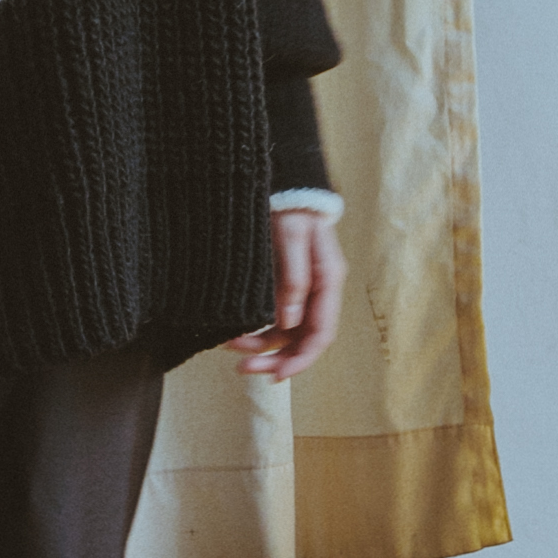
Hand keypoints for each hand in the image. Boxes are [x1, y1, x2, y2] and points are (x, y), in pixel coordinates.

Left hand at [232, 209, 345, 380]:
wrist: (284, 181)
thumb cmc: (289, 205)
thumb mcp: (289, 236)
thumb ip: (292, 278)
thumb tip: (288, 322)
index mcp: (328, 282)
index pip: (321, 334)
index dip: (300, 360)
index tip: (275, 375)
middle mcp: (317, 292)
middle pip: (302, 340)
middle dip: (275, 359)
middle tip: (244, 369)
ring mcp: (301, 291)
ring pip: (285, 333)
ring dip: (261, 346)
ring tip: (230, 347)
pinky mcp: (283, 286)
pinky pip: (273, 319)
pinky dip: (255, 329)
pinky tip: (234, 332)